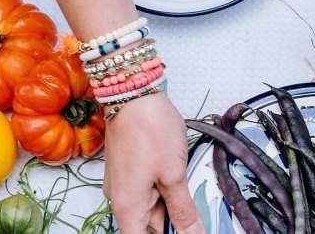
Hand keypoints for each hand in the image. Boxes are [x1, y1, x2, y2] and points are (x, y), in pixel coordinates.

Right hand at [103, 93, 204, 233]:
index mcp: (127, 207)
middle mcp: (120, 199)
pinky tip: (179, 174)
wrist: (134, 94)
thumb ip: (183, 209)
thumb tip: (193, 233)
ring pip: (151, 205)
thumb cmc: (150, 130)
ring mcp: (124, 183)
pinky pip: (148, 188)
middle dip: (174, 219)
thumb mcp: (174, 175)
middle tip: (194, 204)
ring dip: (172, 201)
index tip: (187, 231)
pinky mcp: (129, 169)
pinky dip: (165, 187)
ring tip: (186, 181)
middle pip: (149, 225)